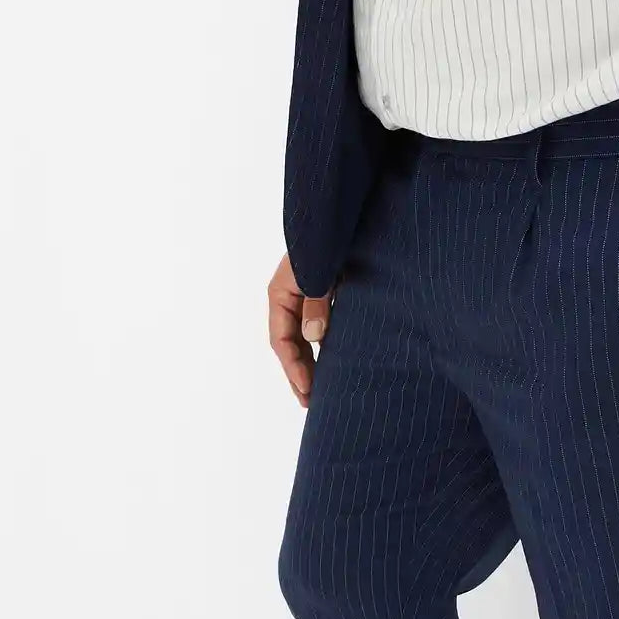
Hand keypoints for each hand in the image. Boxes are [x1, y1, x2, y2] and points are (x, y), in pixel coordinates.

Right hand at [267, 253, 331, 407]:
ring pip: (300, 340)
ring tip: (315, 392)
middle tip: (309, 403)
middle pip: (288, 345)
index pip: (280, 340)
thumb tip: (314, 338)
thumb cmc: (326, 240)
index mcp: (280, 293)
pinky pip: (314, 329)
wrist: (338, 216)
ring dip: (307, 365)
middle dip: (298, 374)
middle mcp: (288, 298)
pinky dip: (319, 349)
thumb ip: (316, 303)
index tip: (308, 389)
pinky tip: (329, 364)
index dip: (293, 367)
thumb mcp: (319, 271)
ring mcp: (303, 298)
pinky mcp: (320, 296)